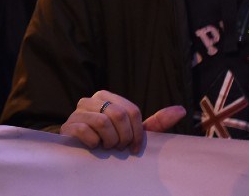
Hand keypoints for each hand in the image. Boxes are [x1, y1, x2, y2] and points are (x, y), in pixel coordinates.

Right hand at [59, 90, 185, 152]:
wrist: (80, 150)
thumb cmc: (109, 139)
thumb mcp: (133, 132)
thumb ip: (156, 121)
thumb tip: (181, 109)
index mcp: (106, 97)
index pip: (131, 111)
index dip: (138, 132)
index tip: (135, 147)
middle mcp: (90, 100)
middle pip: (119, 115)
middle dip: (124, 137)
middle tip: (120, 148)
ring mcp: (77, 112)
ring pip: (103, 122)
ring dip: (110, 141)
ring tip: (107, 147)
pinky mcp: (67, 126)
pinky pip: (86, 131)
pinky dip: (94, 143)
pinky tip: (93, 147)